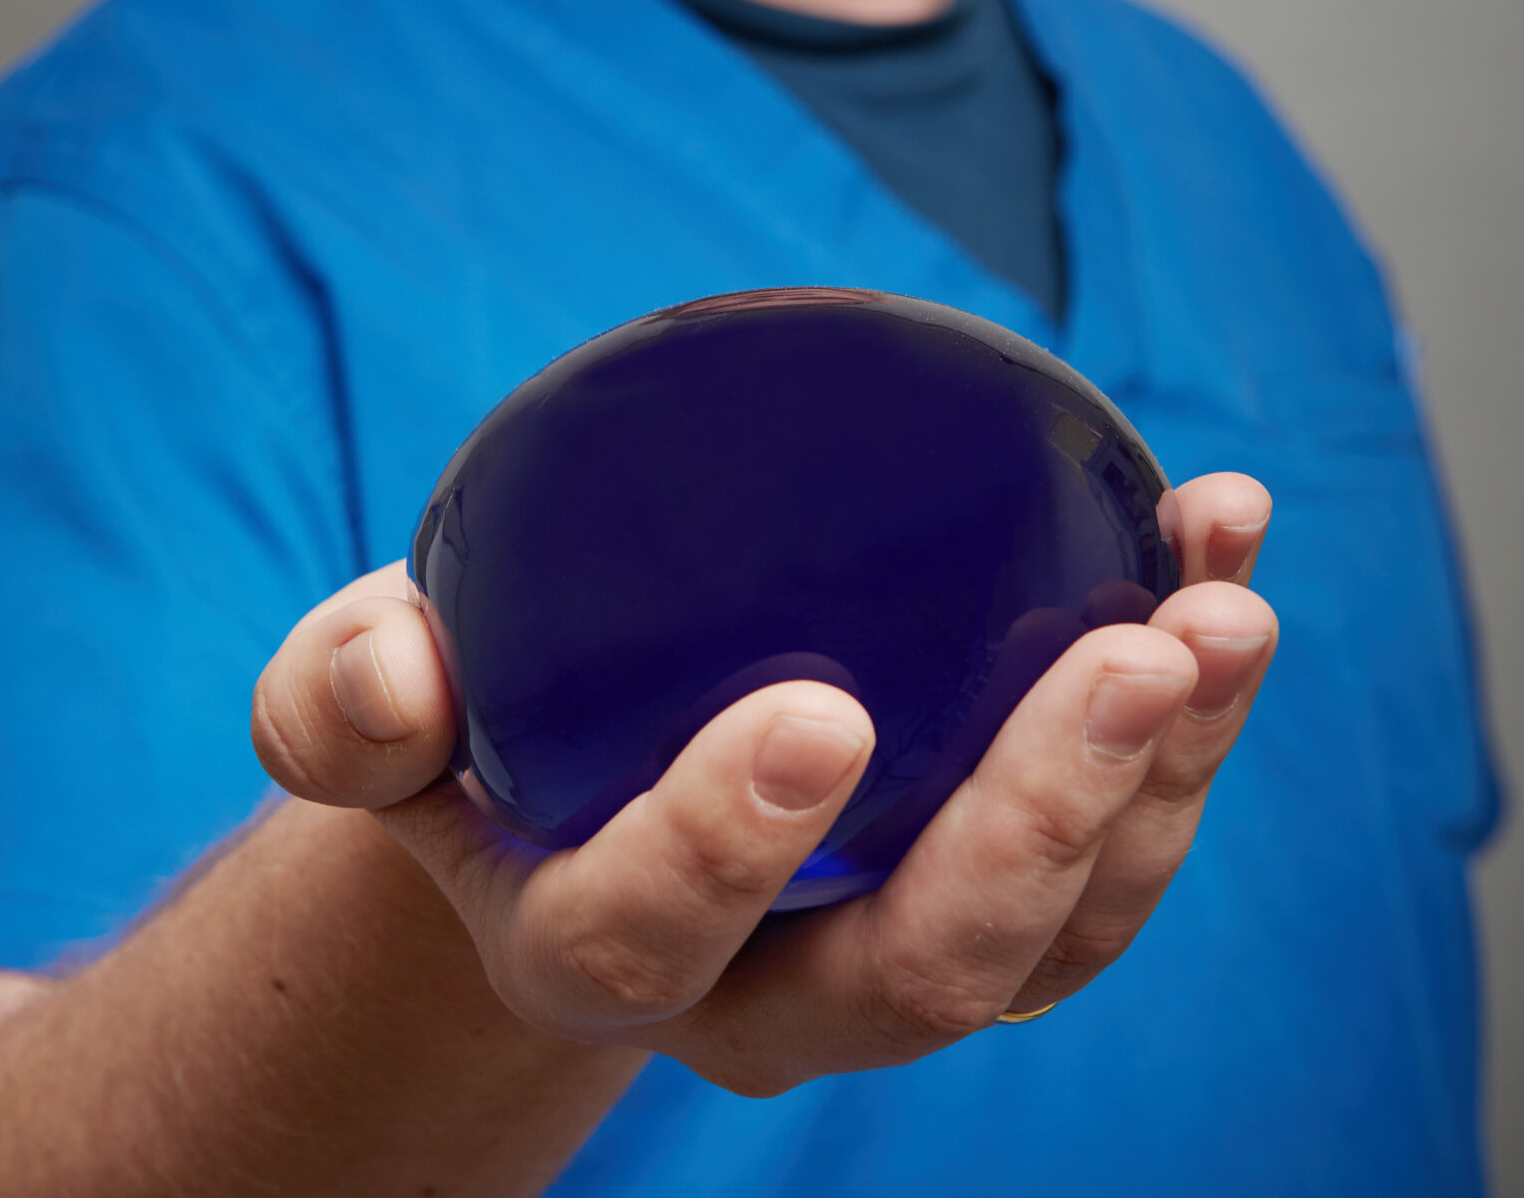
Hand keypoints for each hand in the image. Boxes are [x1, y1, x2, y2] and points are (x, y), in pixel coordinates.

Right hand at [253, 471, 1274, 1095]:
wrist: (570, 781)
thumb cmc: (473, 724)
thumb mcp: (365, 706)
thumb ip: (343, 698)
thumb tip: (399, 673)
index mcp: (593, 944)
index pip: (650, 936)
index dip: (724, 845)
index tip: (813, 711)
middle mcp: (763, 997)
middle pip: (917, 974)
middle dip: (1037, 822)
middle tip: (1129, 656)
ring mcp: (897, 956)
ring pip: (1059, 931)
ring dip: (1166, 775)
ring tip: (1223, 607)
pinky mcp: (1000, 897)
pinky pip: (1117, 851)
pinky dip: (1191, 721)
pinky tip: (1219, 570)